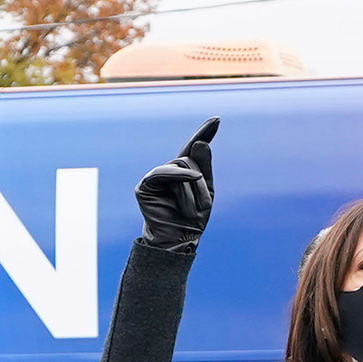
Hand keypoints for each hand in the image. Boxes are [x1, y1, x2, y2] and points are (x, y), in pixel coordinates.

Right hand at [133, 118, 217, 250]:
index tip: (217, 120)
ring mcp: (155, 178)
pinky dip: (178, 177)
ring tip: (192, 210)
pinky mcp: (145, 186)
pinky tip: (188, 182)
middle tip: (203, 207)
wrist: (177, 241)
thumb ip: (204, 167)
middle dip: (200, 182)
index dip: (204, 133)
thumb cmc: (191, 219)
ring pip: (180, 167)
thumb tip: (200, 143)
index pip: (193, 149)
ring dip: (192, 189)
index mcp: (183, 173)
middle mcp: (168, 172)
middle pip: (188, 159)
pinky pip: (163, 173)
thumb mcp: (205, 192)